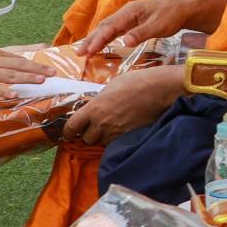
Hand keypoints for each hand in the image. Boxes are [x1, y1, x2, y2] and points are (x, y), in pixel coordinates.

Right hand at [0, 49, 48, 96]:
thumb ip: (3, 60)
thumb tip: (19, 62)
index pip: (20, 54)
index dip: (35, 57)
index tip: (50, 58)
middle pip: (19, 64)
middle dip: (37, 68)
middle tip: (53, 72)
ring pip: (10, 75)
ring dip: (26, 78)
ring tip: (40, 81)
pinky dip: (4, 91)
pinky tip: (14, 95)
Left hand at [61, 65, 180, 144]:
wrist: (158, 90)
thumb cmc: (135, 82)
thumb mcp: (111, 86)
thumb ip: (99, 100)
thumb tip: (96, 105)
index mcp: (94, 108)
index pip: (72, 127)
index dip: (68, 132)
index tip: (69, 133)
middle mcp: (102, 124)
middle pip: (87, 139)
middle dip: (90, 134)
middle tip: (96, 126)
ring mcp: (116, 133)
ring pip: (102, 143)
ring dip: (104, 138)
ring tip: (112, 126)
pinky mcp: (128, 138)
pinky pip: (116, 144)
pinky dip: (117, 140)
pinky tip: (123, 129)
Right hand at [80, 0, 190, 54]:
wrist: (182, 9)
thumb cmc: (171, 17)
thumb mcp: (158, 26)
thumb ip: (141, 33)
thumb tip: (124, 42)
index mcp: (130, 12)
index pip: (110, 27)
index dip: (98, 39)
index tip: (89, 51)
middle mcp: (126, 13)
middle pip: (104, 27)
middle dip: (91, 40)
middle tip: (79, 53)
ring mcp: (128, 17)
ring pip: (107, 28)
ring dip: (95, 39)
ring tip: (85, 51)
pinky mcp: (131, 22)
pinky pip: (114, 30)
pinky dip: (104, 38)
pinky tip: (99, 45)